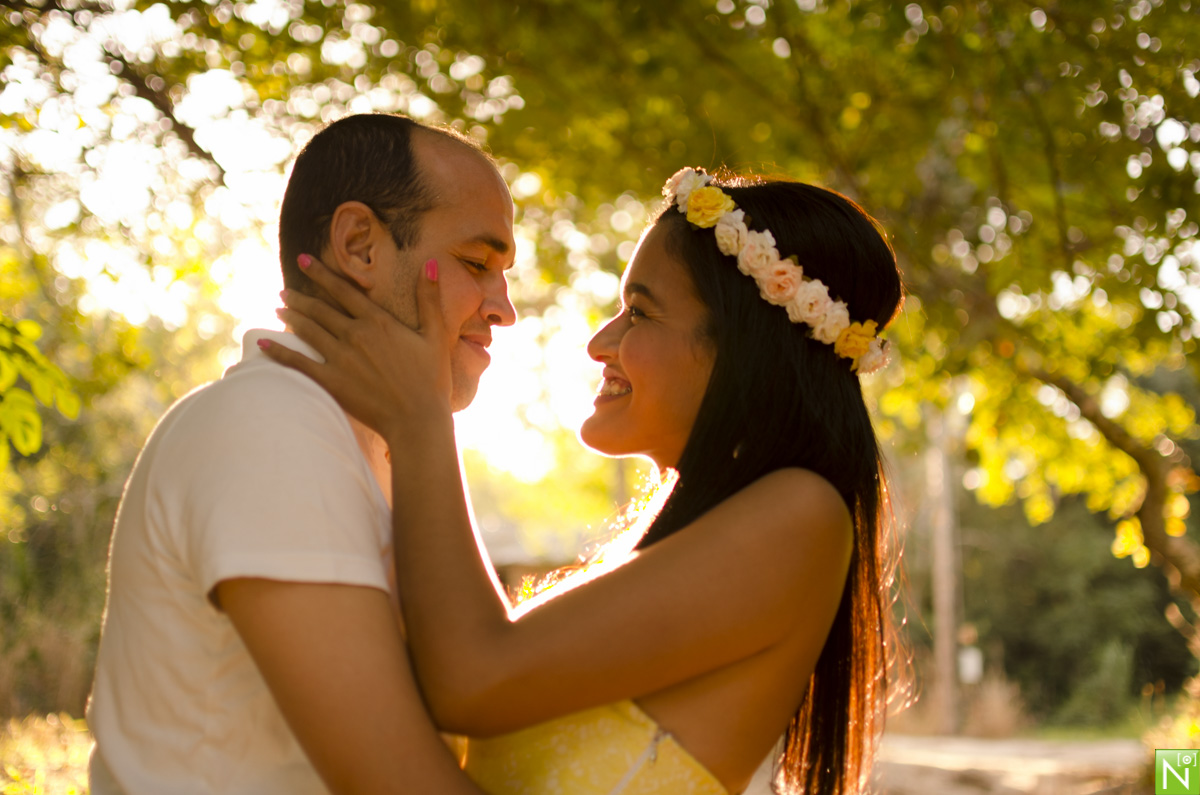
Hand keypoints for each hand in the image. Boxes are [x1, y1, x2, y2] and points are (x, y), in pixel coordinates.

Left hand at [262, 254, 452, 443]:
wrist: (417, 419)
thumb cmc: (430, 380)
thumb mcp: (436, 335)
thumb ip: (429, 298)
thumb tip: (432, 264)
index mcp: (378, 322)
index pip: (343, 290)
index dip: (321, 273)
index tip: (303, 260)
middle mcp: (355, 335)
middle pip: (320, 310)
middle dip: (299, 297)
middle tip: (284, 291)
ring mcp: (341, 359)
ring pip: (308, 331)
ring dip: (291, 317)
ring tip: (279, 308)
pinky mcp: (332, 382)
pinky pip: (299, 363)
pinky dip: (279, 352)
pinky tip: (263, 344)